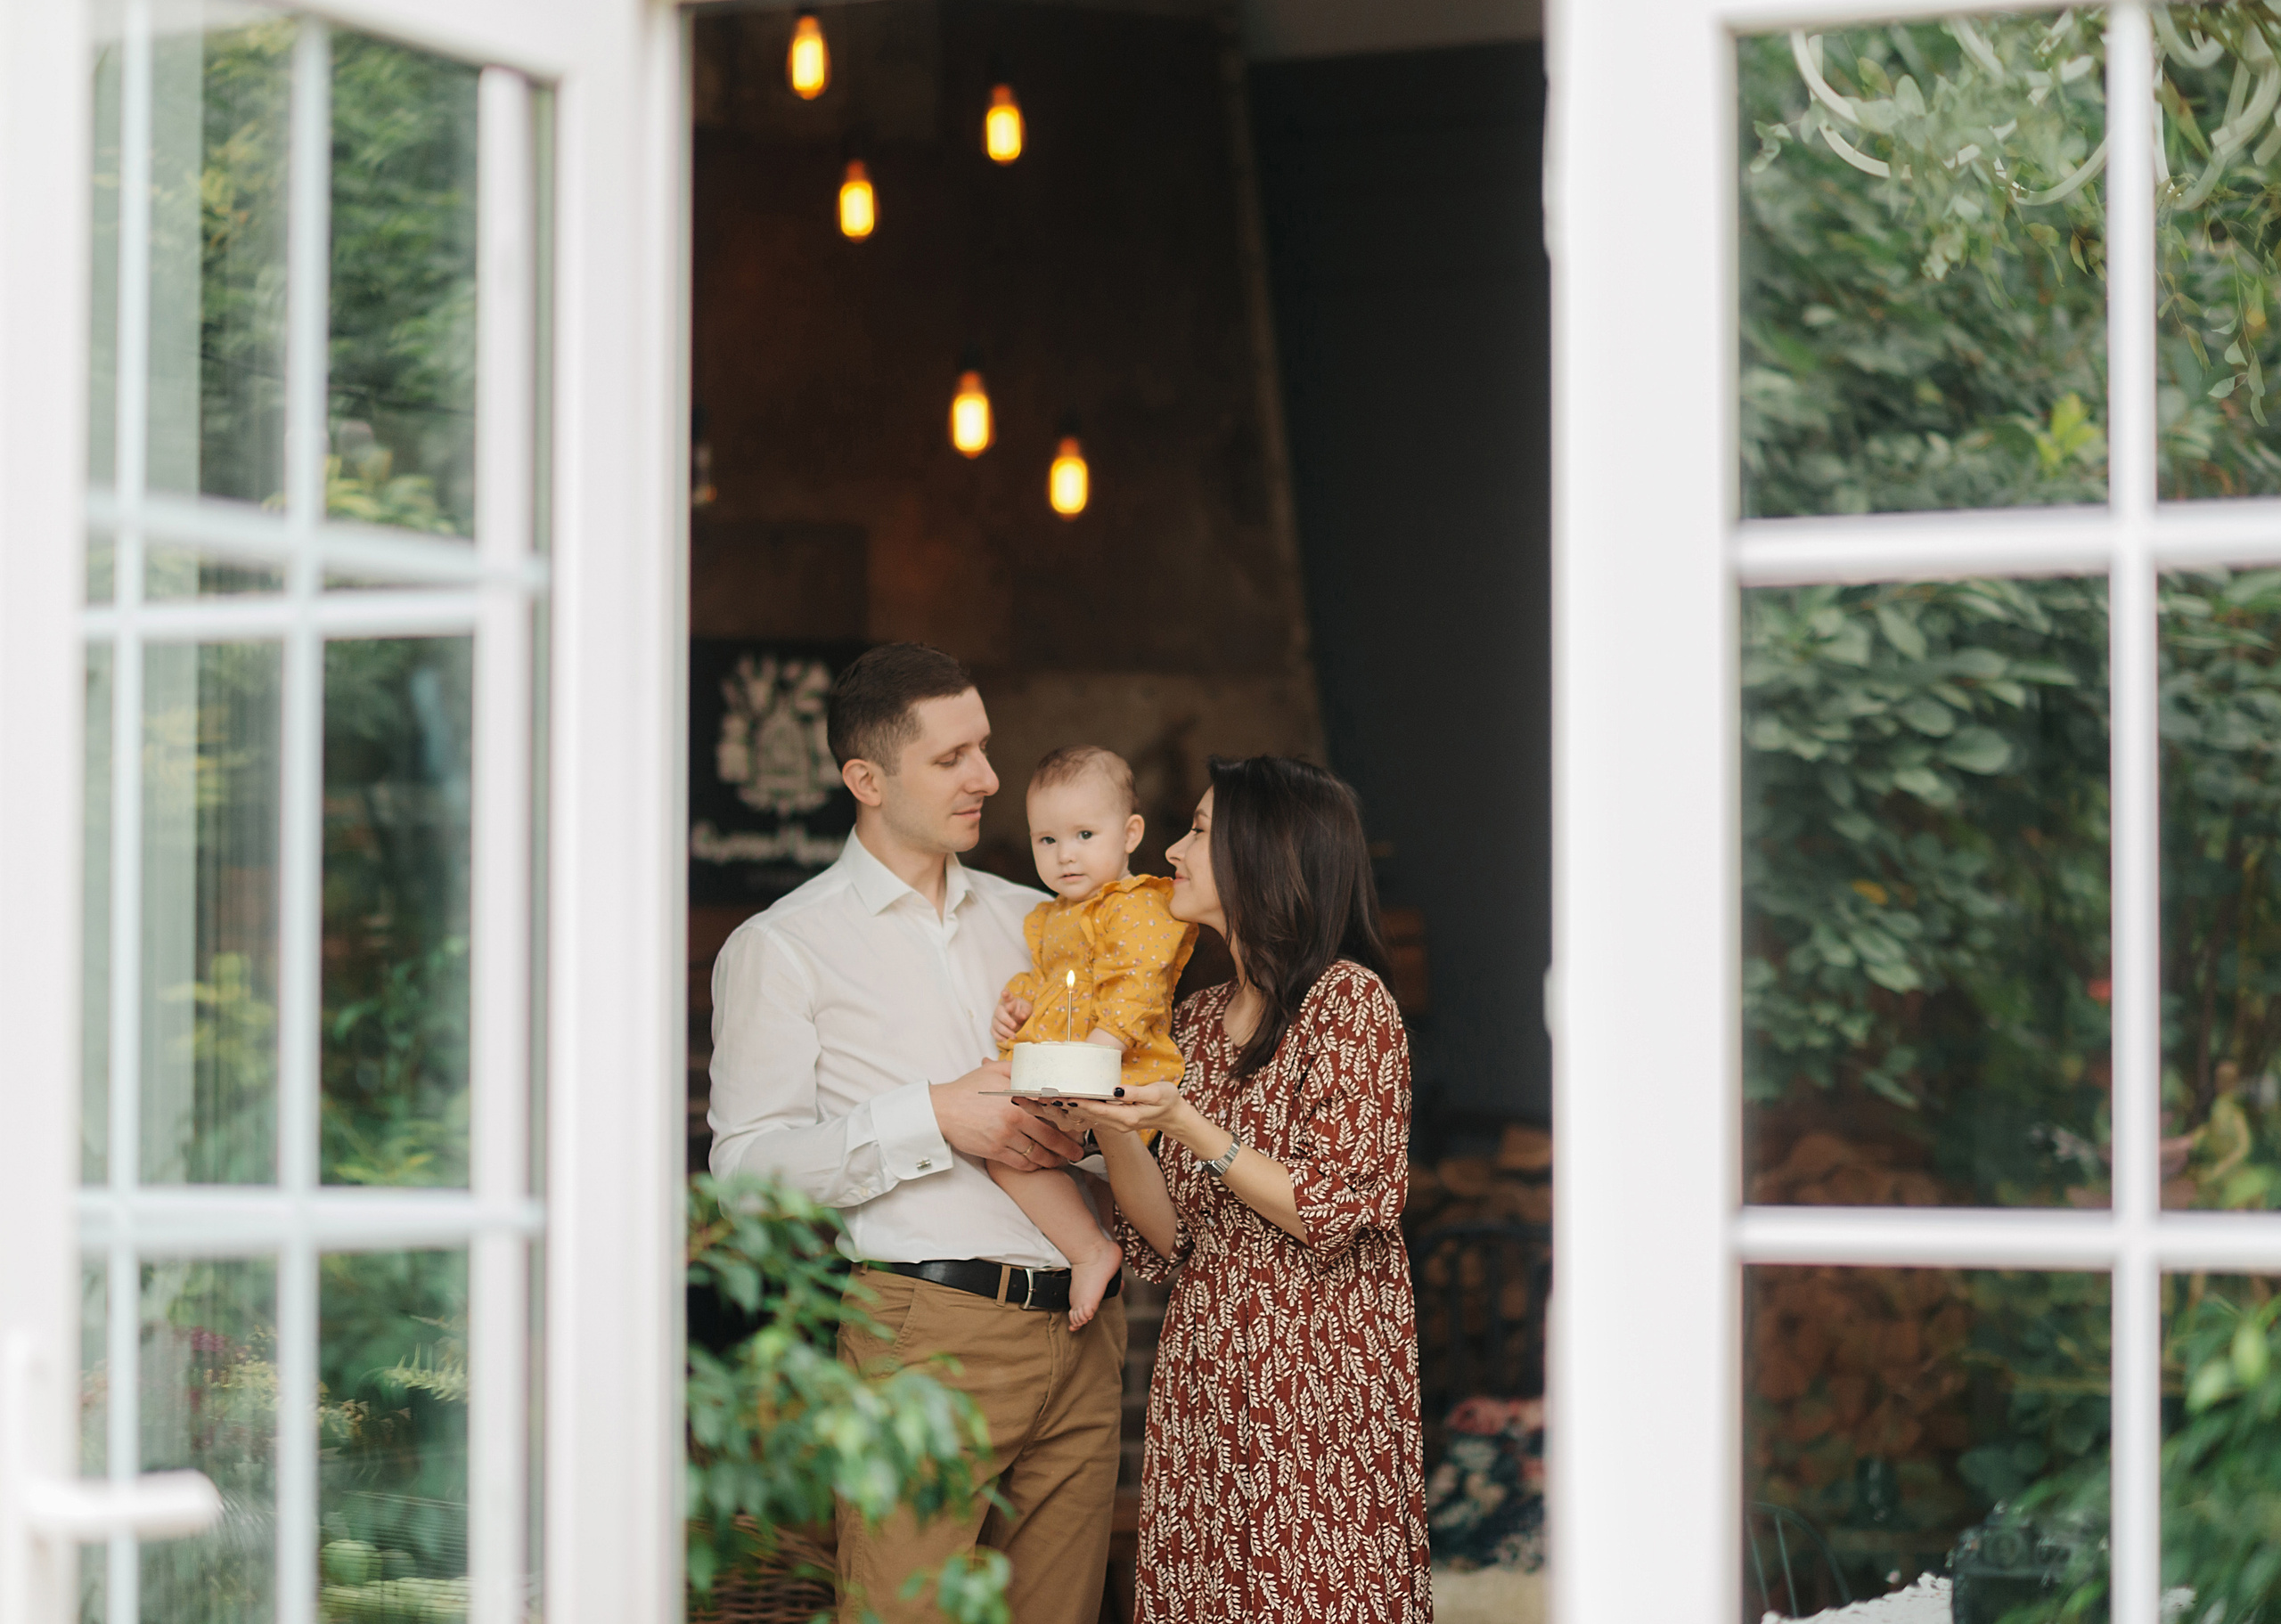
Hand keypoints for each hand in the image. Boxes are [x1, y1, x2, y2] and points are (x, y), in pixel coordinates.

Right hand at [930, 1060, 1084, 1171]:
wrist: (941, 1110)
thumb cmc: (967, 1089)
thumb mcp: (993, 1070)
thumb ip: (1018, 1068)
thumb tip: (1037, 1064)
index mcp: (1017, 1097)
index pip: (1050, 1110)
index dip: (1068, 1119)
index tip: (1080, 1125)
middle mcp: (1013, 1118)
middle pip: (1049, 1136)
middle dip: (1068, 1147)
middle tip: (1078, 1151)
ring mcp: (1004, 1137)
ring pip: (1037, 1153)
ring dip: (1053, 1159)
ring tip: (1063, 1161)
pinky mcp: (994, 1151)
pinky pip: (1021, 1163)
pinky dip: (1033, 1166)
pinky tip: (1040, 1164)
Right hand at [991, 993, 1033, 1047]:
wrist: (1020, 1020)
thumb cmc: (1023, 1011)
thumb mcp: (1027, 1009)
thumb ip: (1025, 1011)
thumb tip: (1021, 1016)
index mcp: (1009, 1001)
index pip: (1007, 996)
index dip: (1005, 994)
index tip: (1004, 993)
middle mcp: (1000, 1009)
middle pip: (999, 1013)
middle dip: (1006, 1020)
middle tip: (1014, 1026)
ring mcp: (996, 1019)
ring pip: (996, 1025)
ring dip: (1005, 1031)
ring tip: (1014, 1036)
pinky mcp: (994, 1028)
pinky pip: (993, 1032)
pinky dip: (998, 1037)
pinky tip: (1005, 1040)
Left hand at [1053, 1080, 1194, 1141]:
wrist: (1175, 1117)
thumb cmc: (1168, 1101)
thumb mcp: (1157, 1093)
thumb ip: (1135, 1092)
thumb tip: (1115, 1090)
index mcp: (1126, 1117)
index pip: (1096, 1109)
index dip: (1078, 1102)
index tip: (1061, 1095)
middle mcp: (1117, 1123)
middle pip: (1085, 1114)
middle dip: (1064, 1106)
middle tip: (1042, 1096)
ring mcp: (1115, 1123)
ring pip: (1085, 1116)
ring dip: (1066, 1108)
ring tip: (1045, 1099)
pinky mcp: (1114, 1119)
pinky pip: (1091, 1116)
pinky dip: (1076, 1109)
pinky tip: (1063, 1103)